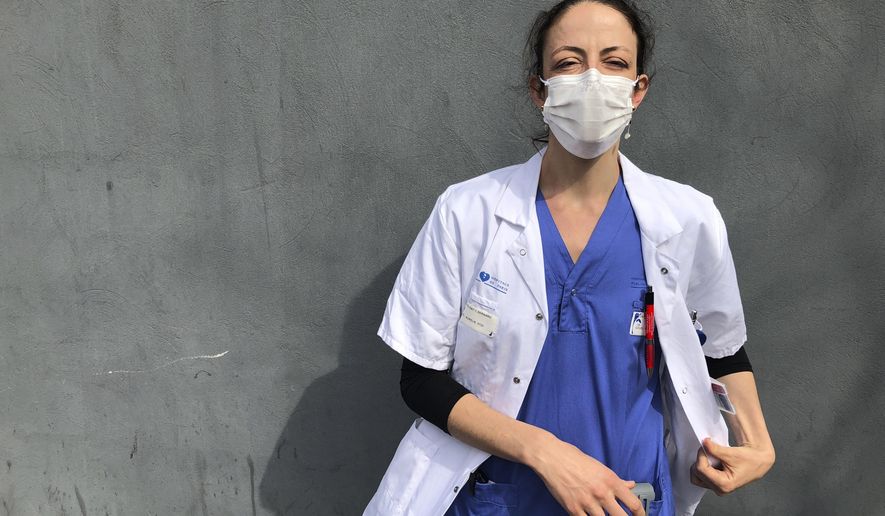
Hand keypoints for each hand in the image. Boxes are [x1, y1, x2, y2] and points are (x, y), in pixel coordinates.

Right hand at [529, 436, 645, 515]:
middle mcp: (602, 493)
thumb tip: (630, 485)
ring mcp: (587, 502)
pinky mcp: (573, 508)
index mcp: (611, 481)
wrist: (551, 457)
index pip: (633, 503)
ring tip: (602, 515)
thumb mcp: (599, 466)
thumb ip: (616, 479)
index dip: (640, 514)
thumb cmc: (574, 458)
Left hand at [690, 438, 774, 495]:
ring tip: (711, 456)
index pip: (701, 469)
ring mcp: (717, 487)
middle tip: (708, 451)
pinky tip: (712, 460)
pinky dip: (703, 466)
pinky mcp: (715, 483)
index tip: (706, 445)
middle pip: (696, 474)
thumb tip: (703, 442)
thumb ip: (715, 448)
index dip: (701, 455)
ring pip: (697, 476)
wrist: (757, 461)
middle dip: (700, 460)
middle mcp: (719, 489)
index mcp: (724, 485)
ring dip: (700, 464)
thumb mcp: (731, 453)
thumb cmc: (748, 459)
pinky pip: (702, 475)